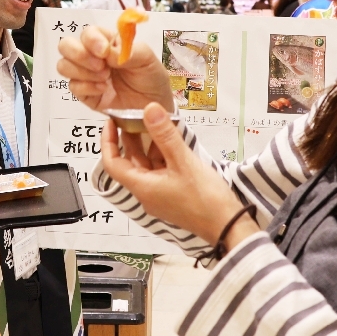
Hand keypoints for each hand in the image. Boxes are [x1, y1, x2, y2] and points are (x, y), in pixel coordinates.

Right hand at [57, 25, 172, 113]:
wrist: (153, 105)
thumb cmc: (151, 77)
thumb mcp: (146, 58)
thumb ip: (126, 51)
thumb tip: (105, 53)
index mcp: (106, 41)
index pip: (87, 32)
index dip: (91, 39)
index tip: (104, 51)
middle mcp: (92, 55)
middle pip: (65, 45)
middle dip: (78, 54)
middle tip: (100, 66)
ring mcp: (86, 75)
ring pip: (63, 65)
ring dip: (82, 71)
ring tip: (105, 78)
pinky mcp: (85, 94)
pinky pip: (73, 86)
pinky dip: (87, 87)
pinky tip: (103, 90)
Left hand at [101, 103, 258, 249]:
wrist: (228, 227)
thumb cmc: (204, 197)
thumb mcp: (183, 161)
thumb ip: (165, 134)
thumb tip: (149, 108)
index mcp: (142, 187)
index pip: (112, 163)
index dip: (108, 142)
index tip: (111, 122)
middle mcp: (146, 193)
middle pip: (130, 164)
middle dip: (129, 140)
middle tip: (133, 116)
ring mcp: (160, 196)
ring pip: (147, 167)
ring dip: (148, 147)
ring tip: (152, 124)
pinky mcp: (173, 196)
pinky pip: (160, 173)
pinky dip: (161, 157)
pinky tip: (170, 143)